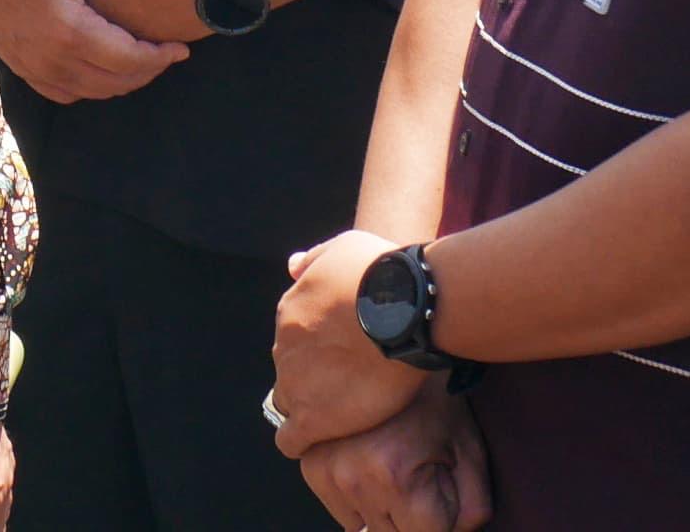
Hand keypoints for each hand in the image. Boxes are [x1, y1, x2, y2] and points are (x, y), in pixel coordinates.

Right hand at [0, 0, 191, 103]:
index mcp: (70, 28)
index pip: (129, 58)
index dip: (160, 57)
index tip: (180, 47)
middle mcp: (54, 57)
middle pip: (115, 82)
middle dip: (148, 72)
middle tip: (167, 55)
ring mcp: (35, 67)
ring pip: (92, 92)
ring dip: (122, 82)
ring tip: (142, 61)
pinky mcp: (22, 67)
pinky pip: (64, 93)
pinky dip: (90, 87)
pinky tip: (100, 68)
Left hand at [272, 231, 432, 455]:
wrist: (403, 308)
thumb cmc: (381, 272)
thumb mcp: (343, 248)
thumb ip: (315, 260)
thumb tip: (292, 266)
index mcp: (291, 311)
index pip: (294, 340)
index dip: (316, 352)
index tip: (340, 357)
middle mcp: (285, 347)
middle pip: (290, 371)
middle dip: (311, 380)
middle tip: (346, 386)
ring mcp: (296, 383)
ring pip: (290, 403)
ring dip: (310, 408)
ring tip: (341, 414)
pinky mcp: (313, 417)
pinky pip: (291, 440)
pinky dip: (301, 442)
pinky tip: (319, 441)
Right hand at [296, 379, 488, 531]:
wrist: (389, 345)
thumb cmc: (436, 400)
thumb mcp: (469, 454)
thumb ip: (469, 512)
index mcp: (393, 476)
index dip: (439, 518)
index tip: (439, 488)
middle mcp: (351, 476)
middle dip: (408, 514)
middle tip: (416, 470)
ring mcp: (324, 468)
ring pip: (360, 524)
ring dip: (379, 507)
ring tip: (392, 463)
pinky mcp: (310, 462)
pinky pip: (337, 506)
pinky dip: (355, 495)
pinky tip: (370, 461)